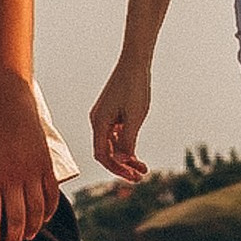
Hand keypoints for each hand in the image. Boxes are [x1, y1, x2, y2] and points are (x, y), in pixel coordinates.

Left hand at [0, 72, 59, 240]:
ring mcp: (33, 171)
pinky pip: (52, 194)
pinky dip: (49, 210)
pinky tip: (43, 220)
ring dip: (33, 228)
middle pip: (17, 217)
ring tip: (27, 238)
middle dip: (14, 238)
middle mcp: (14, 177)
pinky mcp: (46, 165)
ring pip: (37, 210)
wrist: (8, 103)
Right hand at [88, 55, 152, 188]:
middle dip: (122, 167)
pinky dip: (126, 146)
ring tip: (143, 168)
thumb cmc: (135, 88)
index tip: (133, 177)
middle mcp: (97, 121)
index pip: (102, 155)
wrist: (135, 63)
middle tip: (139, 178)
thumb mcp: (135, 118)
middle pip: (106, 153)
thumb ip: (128, 141)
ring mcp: (104, 117)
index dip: (116, 169)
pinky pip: (116, 135)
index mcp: (99, 122)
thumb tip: (124, 161)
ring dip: (126, 158)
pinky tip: (138, 154)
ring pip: (112, 145)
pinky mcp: (112, 113)